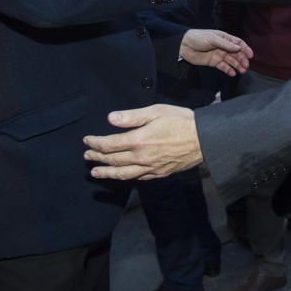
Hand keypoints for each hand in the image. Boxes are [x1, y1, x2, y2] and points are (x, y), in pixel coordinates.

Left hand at [84, 105, 201, 180]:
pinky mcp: (160, 173)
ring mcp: (150, 168)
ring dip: (107, 173)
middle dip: (97, 158)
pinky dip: (126, 177)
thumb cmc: (181, 121)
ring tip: (95, 173)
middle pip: (113, 160)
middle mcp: (141, 158)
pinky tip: (122, 175)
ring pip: (123, 173)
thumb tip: (110, 119)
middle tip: (87, 156)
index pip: (109, 145)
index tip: (87, 140)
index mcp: (138, 140)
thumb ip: (131, 117)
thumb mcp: (155, 112)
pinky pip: (138, 178)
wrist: (204, 139)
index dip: (95, 143)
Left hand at [180, 29, 252, 76]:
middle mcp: (223, 46)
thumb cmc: (199, 38)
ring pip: (231, 61)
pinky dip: (228, 70)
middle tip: (246, 66)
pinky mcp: (213, 62)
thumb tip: (238, 47)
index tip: (250, 55)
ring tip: (242, 71)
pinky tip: (233, 73)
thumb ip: (226, 44)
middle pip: (236, 53)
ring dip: (237, 65)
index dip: (245, 49)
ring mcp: (218, 54)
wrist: (184, 46)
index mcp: (224, 38)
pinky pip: (223, 66)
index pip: (238, 43)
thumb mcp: (213, 39)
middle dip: (242, 59)